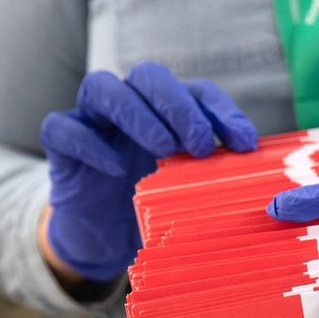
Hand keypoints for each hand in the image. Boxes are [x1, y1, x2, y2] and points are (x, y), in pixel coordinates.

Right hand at [40, 62, 257, 282]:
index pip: (197, 92)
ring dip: (138, 114)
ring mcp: (92, 121)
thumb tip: (258, 180)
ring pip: (103, 87)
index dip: (222, 111)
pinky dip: (90, 144)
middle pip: (149, 75)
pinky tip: (117, 168)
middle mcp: (130, 106)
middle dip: (178, 105)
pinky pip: (64, 127)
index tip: (244, 144)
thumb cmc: (152, 212)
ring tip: (164, 150)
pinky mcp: (61, 145)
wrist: (104, 241)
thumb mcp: (190, 195)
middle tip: (199, 145)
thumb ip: (214, 179)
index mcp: (167, 113)